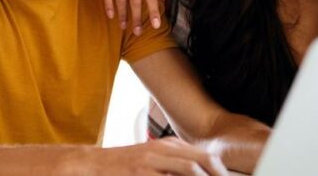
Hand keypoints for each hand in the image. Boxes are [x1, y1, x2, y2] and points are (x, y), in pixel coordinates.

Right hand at [104, 138, 227, 174]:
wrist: (95, 165)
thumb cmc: (126, 166)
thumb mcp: (154, 159)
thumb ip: (176, 164)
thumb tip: (203, 172)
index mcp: (169, 145)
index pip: (205, 156)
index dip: (222, 172)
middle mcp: (162, 149)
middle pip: (202, 161)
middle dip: (219, 175)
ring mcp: (151, 162)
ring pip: (190, 170)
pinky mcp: (140, 173)